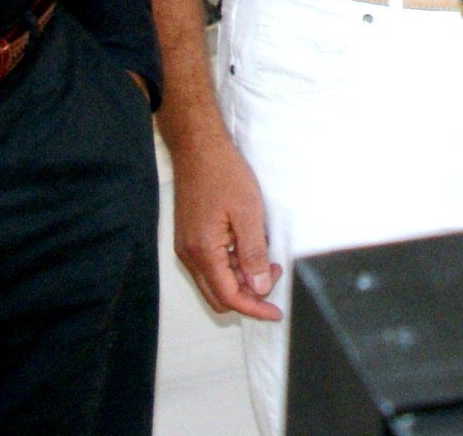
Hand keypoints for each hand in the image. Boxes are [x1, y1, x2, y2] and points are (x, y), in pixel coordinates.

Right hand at [170, 127, 280, 321]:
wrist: (198, 149)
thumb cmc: (222, 174)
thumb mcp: (248, 213)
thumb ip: (253, 254)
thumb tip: (259, 288)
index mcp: (203, 252)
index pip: (230, 297)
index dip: (255, 308)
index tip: (275, 313)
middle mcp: (190, 255)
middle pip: (219, 296)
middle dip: (249, 296)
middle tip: (273, 276)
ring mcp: (187, 247)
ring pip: (215, 282)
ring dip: (240, 280)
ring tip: (264, 258)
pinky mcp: (190, 238)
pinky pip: (211, 266)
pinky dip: (231, 267)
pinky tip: (248, 248)